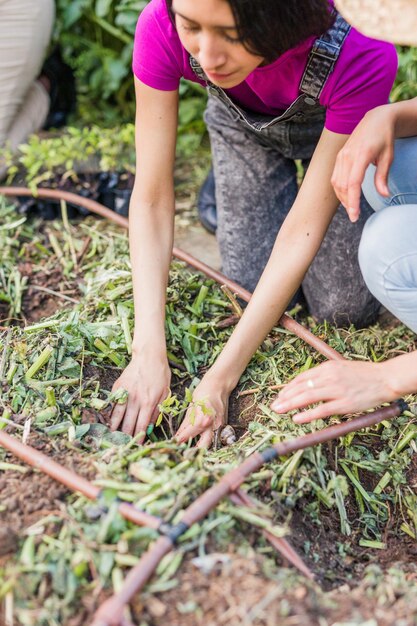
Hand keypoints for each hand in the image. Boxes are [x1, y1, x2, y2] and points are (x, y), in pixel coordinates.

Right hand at [110, 353, 170, 440]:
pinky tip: (107, 421)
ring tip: (110, 437)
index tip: (135, 446)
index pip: (141, 426)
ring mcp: (125, 393)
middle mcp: (136, 399)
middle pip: (128, 424)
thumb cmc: (160, 375)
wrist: (149, 356)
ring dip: (113, 428)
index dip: (137, 438)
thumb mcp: (165, 393)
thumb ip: (157, 411)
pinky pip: (112, 403)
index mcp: (149, 402)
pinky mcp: (118, 387)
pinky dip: (109, 413)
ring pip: (117, 415)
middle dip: (124, 437)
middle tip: (121, 446)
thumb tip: (149, 428)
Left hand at [175, 378, 228, 447]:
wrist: (219, 386)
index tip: (173, 443)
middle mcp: (214, 424)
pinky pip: (214, 439)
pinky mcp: (223, 428)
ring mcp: (220, 427)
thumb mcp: (192, 405)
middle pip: (204, 444)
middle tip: (182, 451)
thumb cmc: (204, 392)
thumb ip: (186, 422)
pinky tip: (198, 444)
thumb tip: (178, 435)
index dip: (181, 438)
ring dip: (200, 448)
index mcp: (204, 416)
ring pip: (210, 443)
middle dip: (193, 450)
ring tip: (189, 450)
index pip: (191, 431)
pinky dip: (206, 442)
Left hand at [270, 360, 397, 423]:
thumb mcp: (342, 369)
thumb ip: (326, 376)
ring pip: (307, 397)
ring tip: (278, 411)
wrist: (385, 379)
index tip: (280, 395)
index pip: (302, 377)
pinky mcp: (344, 403)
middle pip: (300, 387)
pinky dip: (307, 415)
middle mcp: (329, 377)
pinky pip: (321, 410)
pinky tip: (296, 418)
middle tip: (274, 405)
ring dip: (290, 405)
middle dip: (284, 397)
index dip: (289, 388)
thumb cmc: (365, 375)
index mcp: (327, 367)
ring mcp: (337, 390)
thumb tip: (311, 385)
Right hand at [331, 105, 395, 222]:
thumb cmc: (384, 138)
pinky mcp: (339, 157)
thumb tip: (384, 195)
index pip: (353, 183)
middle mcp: (347, 155)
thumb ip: (383, 176)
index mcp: (361, 154)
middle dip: (347, 203)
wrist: (375, 120)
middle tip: (354, 216)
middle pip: (343, 186)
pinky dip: (339, 189)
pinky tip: (346, 196)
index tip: (354, 215)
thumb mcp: (388, 156)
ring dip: (342, 198)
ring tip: (351, 208)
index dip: (353, 201)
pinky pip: (335, 177)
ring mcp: (341, 156)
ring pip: (336, 183)